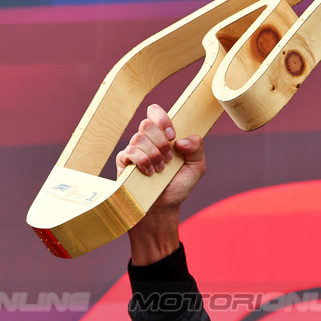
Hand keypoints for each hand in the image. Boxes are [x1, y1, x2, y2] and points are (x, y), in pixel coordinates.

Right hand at [121, 104, 206, 264]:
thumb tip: (180, 140)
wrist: (163, 208)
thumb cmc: (178, 187)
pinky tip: (149, 173)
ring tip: (160, 170)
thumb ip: (197, 148)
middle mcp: (146, 140)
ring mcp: (133, 150)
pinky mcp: (123, 162)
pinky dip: (144, 162)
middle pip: (147, 124)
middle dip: (161, 143)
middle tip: (168, 159)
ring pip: (139, 138)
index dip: (163, 119)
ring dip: (154, 156)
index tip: (172, 136)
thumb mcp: (197, 167)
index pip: (155, 112)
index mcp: (163, 136)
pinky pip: (130, 152)